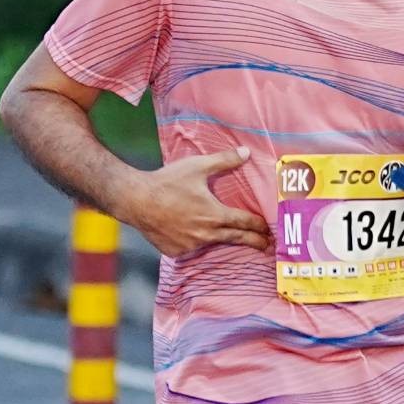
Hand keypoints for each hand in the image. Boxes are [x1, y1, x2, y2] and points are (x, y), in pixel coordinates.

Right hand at [120, 147, 271, 258]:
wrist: (136, 200)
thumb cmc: (167, 181)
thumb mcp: (198, 166)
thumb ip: (224, 160)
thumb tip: (246, 152)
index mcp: (215, 214)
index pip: (245, 223)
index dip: (258, 226)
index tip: (267, 229)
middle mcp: (206, 233)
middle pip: (236, 239)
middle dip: (253, 242)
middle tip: (265, 246)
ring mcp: (191, 245)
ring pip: (212, 243)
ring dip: (220, 239)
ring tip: (228, 236)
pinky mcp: (176, 251)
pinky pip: (190, 248)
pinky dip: (193, 241)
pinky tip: (191, 234)